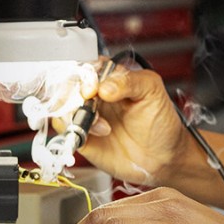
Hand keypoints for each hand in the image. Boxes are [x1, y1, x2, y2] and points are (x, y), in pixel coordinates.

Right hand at [54, 64, 193, 185]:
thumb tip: (103, 86)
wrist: (163, 157)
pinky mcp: (81, 135)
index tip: (93, 88)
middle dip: (75, 94)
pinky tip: (97, 134)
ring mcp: (86, 114)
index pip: (86, 66)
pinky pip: (63, 128)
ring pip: (61, 105)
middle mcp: (94, 94)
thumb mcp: (151, 91)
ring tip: (103, 126)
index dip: (85, 75)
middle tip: (91, 102)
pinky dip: (73, 130)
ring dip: (76, 113)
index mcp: (110, 77)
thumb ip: (129, 81)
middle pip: (67, 84)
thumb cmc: (160, 121)